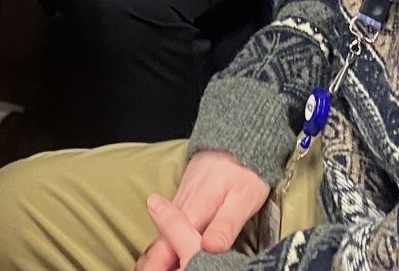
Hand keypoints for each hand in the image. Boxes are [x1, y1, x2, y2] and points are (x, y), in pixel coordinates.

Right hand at [135, 150, 269, 270]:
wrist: (235, 142)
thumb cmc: (244, 172)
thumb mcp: (242, 199)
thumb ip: (225, 226)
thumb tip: (209, 249)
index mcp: (194, 212)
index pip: (169, 246)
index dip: (161, 266)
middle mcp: (181, 210)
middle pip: (160, 244)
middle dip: (153, 264)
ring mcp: (180, 206)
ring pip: (161, 238)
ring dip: (157, 257)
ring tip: (155, 270)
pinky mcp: (183, 204)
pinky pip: (167, 230)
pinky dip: (164, 247)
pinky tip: (168, 258)